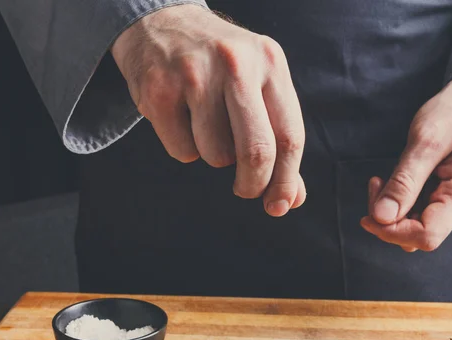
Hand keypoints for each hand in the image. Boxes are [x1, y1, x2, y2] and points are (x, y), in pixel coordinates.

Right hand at [112, 5, 305, 216]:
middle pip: (256, 151)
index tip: (280, 205)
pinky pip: (183, 151)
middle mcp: (235, 63)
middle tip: (246, 190)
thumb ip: (278, 141)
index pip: (290, 136)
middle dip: (253, 184)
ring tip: (205, 124)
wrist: (160, 21)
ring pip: (216, 155)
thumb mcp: (259, 88)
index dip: (287, 181)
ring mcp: (194, 74)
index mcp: (270, 62)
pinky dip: (185, 147)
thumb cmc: (220, 67)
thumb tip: (292, 199)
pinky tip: (181, 119)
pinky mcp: (159, 89)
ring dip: (213, 155)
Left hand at [361, 78, 451, 250]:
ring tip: (383, 180)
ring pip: (414, 228)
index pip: (426, 236)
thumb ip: (404, 181)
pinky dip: (400, 204)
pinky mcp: (448, 201)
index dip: (392, 232)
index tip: (367, 216)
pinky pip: (418, 215)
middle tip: (375, 184)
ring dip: (391, 211)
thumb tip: (381, 217)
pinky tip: (394, 181)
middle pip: (417, 236)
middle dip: (387, 219)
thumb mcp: (425, 141)